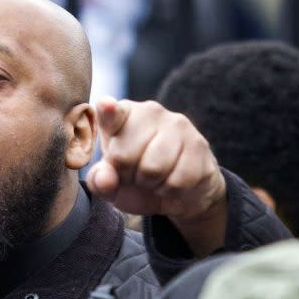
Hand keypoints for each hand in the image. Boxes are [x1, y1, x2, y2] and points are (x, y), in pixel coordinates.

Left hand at [86, 98, 226, 255]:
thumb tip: (106, 177)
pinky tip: (173, 181)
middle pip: (124, 155)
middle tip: (136, 174)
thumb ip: (99, 182)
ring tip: (154, 177)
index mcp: (122, 115)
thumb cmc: (137, 181)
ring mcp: (177, 124)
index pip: (110, 113)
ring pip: (153, 168)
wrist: (181, 193)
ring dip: (151, 184)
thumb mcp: (112, 185)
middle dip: (127, 176)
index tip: (106, 105)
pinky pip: (177, 180)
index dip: (108, 111)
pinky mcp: (199, 144)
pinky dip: (171, 190)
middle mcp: (150, 112)